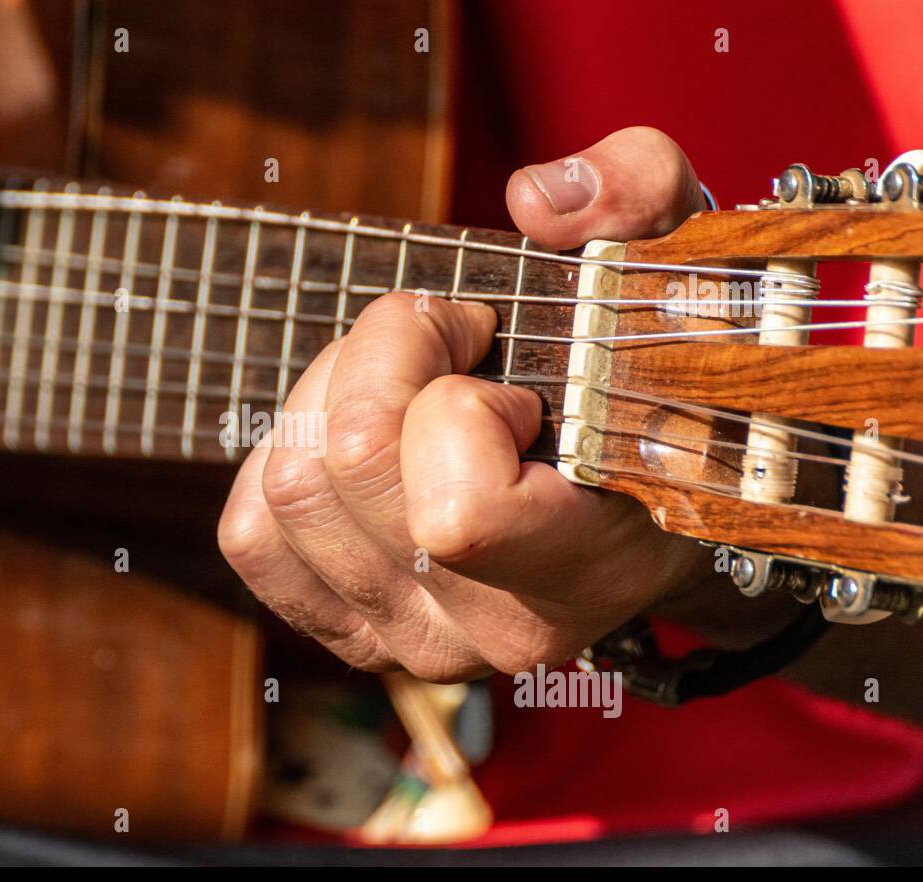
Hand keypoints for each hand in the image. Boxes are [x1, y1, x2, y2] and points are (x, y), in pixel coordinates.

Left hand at [218, 127, 713, 679]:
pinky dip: (285, 456)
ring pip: (291, 485)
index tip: (501, 363)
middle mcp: (486, 630)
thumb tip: (533, 201)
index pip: (457, 514)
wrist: (644, 508)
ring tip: (405, 386)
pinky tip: (357, 440)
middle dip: (383, 355)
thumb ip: (640, 197)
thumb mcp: (674, 270)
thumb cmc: (652, 388)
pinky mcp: (344, 626)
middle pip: (347, 464)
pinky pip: (250, 531)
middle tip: (446, 341)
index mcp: (582, 567)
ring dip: (331, 395)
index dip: (457, 402)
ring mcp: (406, 640)